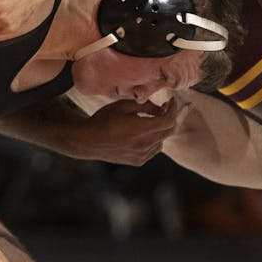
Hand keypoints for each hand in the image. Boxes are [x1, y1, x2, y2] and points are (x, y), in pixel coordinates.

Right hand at [64, 96, 186, 164]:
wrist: (89, 141)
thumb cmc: (104, 119)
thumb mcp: (123, 106)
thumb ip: (146, 106)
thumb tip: (161, 109)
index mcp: (139, 129)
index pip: (168, 120)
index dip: (173, 108)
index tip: (172, 100)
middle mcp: (143, 145)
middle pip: (169, 131)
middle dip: (171, 117)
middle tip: (166, 107)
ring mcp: (142, 155)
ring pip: (162, 140)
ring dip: (161, 129)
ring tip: (151, 119)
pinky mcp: (138, 161)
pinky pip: (154, 149)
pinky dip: (154, 140)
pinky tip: (144, 133)